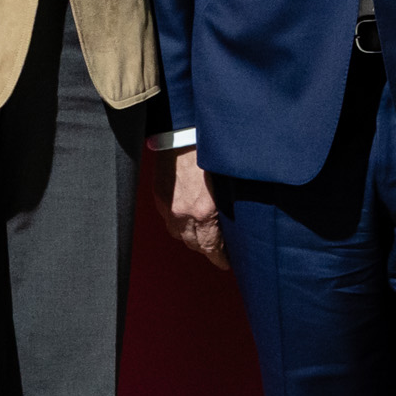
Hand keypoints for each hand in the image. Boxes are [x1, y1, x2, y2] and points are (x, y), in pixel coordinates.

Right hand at [166, 150, 228, 271]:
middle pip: (195, 244)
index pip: (211, 247)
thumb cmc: (209, 152)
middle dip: (207, 249)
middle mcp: (183, 214)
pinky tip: (186, 219)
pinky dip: (178, 224)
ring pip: (179, 235)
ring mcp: (168, 207)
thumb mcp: (227, 182)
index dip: (220, 258)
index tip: (227, 263)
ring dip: (191, 238)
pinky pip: (168, 220)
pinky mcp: (159, 196)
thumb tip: (236, 219)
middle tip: (218, 249)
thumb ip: (229, 203)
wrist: (182, 132)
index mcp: (204, 211)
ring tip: (203, 236)